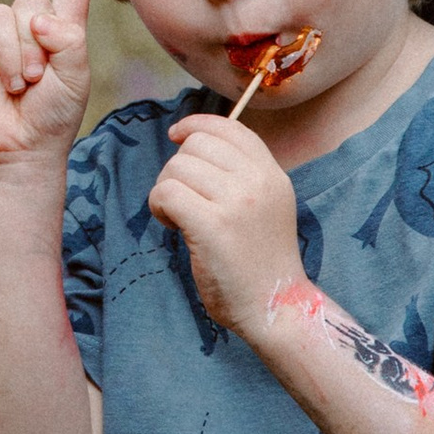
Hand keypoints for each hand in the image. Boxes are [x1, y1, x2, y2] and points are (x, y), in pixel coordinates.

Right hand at [0, 0, 92, 169]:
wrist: (20, 149)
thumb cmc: (55, 116)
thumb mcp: (78, 76)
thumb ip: (68, 38)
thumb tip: (36, 19)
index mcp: (62, 28)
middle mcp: (28, 25)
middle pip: (29, 2)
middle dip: (34, 45)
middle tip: (37, 81)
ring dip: (10, 55)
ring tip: (16, 86)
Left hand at [149, 113, 302, 331]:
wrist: (275, 307)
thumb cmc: (261, 261)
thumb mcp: (267, 205)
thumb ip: (242, 175)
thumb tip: (193, 144)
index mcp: (272, 174)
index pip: (230, 127)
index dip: (196, 125)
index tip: (177, 135)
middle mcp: (257, 181)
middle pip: (196, 145)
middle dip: (178, 168)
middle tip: (184, 200)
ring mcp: (236, 202)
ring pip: (177, 167)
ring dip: (166, 190)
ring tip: (179, 218)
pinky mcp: (212, 225)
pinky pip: (166, 193)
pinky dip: (158, 207)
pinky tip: (172, 226)